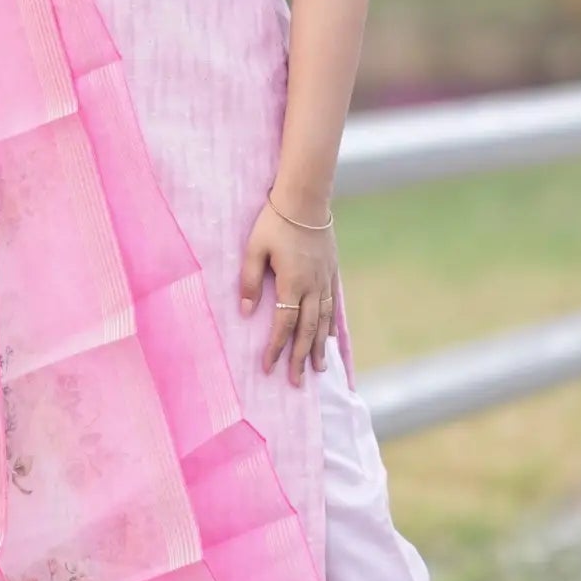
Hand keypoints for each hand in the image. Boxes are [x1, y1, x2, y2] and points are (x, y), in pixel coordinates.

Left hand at [240, 200, 336, 385]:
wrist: (305, 198)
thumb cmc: (274, 221)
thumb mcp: (253, 249)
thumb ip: (250, 281)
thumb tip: (246, 312)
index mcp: (292, 283)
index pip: (284, 325)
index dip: (276, 349)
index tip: (268, 369)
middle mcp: (312, 286)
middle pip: (307, 330)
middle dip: (300, 358)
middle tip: (296, 383)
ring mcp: (325, 279)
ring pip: (323, 321)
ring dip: (318, 347)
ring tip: (317, 369)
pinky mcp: (331, 270)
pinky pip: (333, 304)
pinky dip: (330, 325)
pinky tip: (329, 338)